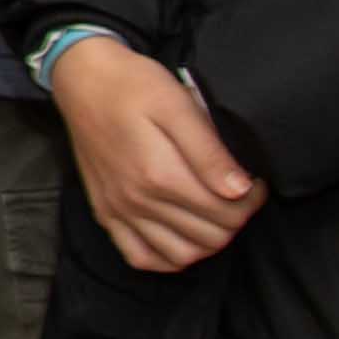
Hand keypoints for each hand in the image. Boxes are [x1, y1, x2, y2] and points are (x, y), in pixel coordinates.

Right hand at [45, 38, 262, 271]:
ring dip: (207, 242)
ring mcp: (119, 210)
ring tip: (215, 213)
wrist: (83, 80)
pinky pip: (140, 257)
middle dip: (235, 220)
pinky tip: (181, 237)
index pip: (225, 212)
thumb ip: (209, 152)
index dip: (252, 201)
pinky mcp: (105, 213)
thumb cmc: (134, 85)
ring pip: (181, 255)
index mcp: (160, 174)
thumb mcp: (178, 104)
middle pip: (208, 237)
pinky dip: (167, 258)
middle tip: (239, 195)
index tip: (255, 181)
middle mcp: (138, 200)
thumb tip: (240, 190)